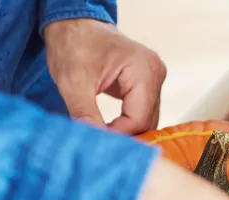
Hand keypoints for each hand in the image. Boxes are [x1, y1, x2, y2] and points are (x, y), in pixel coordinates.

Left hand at [44, 18, 166, 133]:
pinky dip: (126, 123)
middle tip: (98, 144)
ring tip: (102, 137)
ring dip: (125, 131)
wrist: (74, 26)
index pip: (138, 119)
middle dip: (122, 135)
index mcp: (144, 69)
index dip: (118, 135)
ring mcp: (153, 78)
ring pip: (145, 120)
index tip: (95, 142)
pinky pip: (141, 112)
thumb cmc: (74, 44)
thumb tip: (94, 144)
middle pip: (146, 121)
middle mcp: (155, 73)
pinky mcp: (146, 84)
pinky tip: (109, 128)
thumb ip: (85, 115)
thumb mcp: (73, 82)